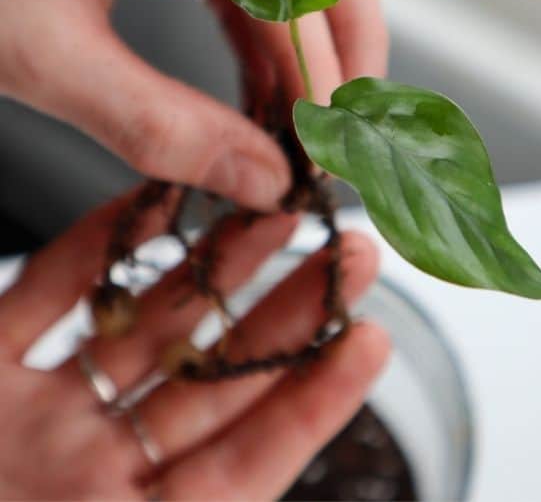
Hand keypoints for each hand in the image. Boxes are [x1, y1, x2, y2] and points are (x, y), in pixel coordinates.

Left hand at [0, 0, 387, 209]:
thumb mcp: (48, 60)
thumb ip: (159, 125)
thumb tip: (262, 177)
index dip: (307, 42)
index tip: (327, 123)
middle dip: (339, 28)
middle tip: (346, 117)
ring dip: (314, 35)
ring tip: (314, 117)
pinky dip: (273, 33)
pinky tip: (274, 94)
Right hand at [0, 190, 388, 499]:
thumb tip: (263, 499)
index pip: (243, 459)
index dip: (310, 402)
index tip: (367, 338)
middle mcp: (89, 466)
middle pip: (208, 376)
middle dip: (282, 310)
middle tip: (344, 250)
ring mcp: (39, 412)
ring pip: (146, 323)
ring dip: (208, 263)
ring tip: (273, 207)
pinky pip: (49, 292)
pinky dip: (97, 244)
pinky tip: (149, 203)